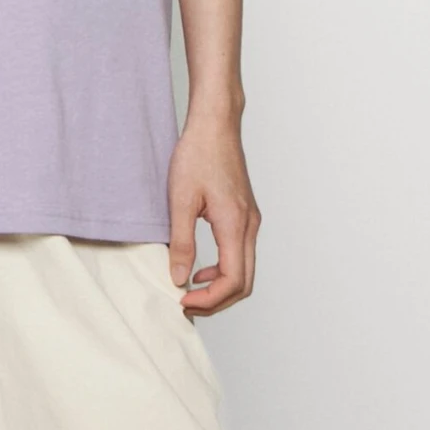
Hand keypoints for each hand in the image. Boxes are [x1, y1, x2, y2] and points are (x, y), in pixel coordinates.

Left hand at [167, 112, 260, 315]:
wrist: (215, 124)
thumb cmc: (197, 154)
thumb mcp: (180, 199)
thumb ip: (182, 242)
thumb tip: (179, 278)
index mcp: (235, 225)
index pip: (232, 281)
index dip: (209, 300)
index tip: (183, 301)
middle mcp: (249, 226)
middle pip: (244, 283)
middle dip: (216, 301)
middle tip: (186, 305)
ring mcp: (250, 221)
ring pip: (245, 270)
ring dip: (220, 287)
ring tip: (189, 290)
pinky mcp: (245, 215)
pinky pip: (240, 253)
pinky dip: (223, 269)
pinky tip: (200, 267)